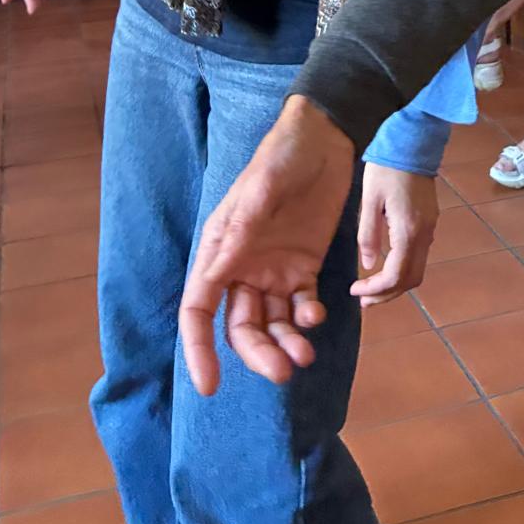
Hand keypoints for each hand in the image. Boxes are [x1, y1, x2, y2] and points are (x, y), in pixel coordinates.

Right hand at [179, 95, 355, 395]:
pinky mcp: (303, 265)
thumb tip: (215, 275)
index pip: (198, 309)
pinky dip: (306, 318)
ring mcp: (273, 269)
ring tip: (306, 355)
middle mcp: (242, 267)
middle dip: (258, 354)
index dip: (199, 348)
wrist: (325, 137)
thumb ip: (241, 231)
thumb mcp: (261, 188)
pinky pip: (300, 305)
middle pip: (240, 326)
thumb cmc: (283, 155)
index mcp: (220, 250)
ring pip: (271, 323)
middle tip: (285, 373)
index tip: (209, 386)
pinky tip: (316, 315)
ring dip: (285, 343)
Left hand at [353, 164, 438, 308]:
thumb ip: (368, 234)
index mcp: (408, 231)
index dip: (376, 290)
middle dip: (387, 295)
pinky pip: (419, 255)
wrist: (413, 142)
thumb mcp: (370, 200)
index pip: (396, 276)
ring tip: (372, 286)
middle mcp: (424, 235)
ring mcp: (430, 228)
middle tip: (363, 298)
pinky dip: (402, 269)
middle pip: (411, 280)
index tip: (355, 291)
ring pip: (417, 270)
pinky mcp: (430, 221)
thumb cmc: (387, 168)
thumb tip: (368, 264)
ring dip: (396, 284)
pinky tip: (385, 264)